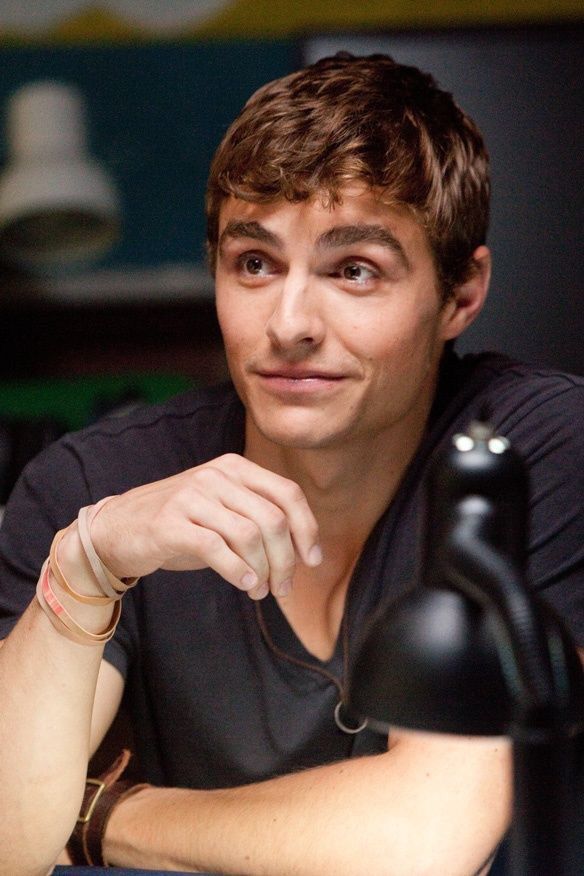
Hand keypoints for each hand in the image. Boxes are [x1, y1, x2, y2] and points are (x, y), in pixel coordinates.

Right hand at [89, 454, 321, 598]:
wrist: (117, 529)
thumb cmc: (179, 525)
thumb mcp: (222, 511)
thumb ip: (258, 518)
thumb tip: (303, 551)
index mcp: (234, 467)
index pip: (287, 494)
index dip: (307, 529)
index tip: (312, 560)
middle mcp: (215, 476)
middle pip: (272, 519)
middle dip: (286, 560)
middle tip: (283, 587)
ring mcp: (191, 497)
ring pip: (249, 535)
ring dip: (263, 571)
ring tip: (261, 590)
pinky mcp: (170, 523)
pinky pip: (217, 549)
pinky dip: (238, 571)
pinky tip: (245, 584)